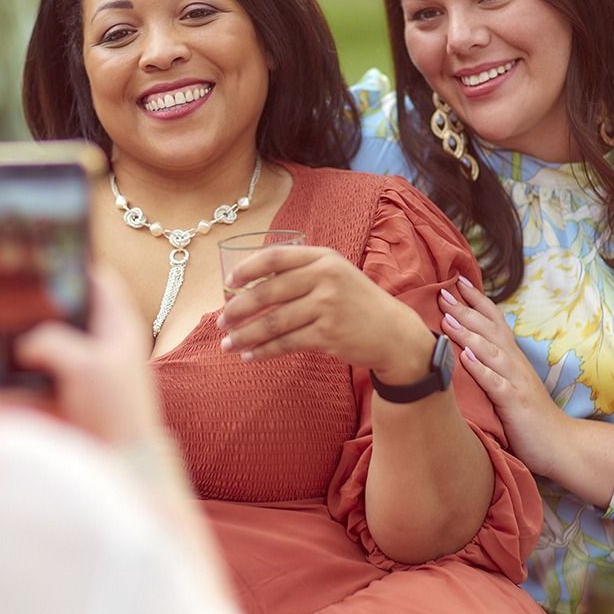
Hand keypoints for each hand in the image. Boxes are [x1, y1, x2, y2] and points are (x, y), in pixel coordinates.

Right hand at [14, 265, 159, 447]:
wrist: (118, 463)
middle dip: (36, 303)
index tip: (42, 254)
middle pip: (65, 310)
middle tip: (5, 291)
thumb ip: (52, 341)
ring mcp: (80, 370)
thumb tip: (23, 344)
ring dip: (18, 337)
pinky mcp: (61, 395)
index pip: (99, 281)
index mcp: (119, 326)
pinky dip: (9, 371)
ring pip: (44, 342)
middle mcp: (100, 344)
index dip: (74, 265)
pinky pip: (30, 375)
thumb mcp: (86, 366)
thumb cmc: (114, 409)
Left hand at [219, 244, 434, 382]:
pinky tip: (249, 356)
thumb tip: (250, 286)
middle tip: (220, 322)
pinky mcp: (328, 334)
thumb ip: (301, 273)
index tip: (228, 284)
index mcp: (323, 257)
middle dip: (238, 309)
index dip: (246, 269)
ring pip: (273, 322)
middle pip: (268, 292)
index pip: (275, 257)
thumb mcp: (336, 275)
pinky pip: (286, 343)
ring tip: (228, 344)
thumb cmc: (356, 303)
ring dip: (245, 335)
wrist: (393, 333)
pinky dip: (263, 351)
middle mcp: (325, 277)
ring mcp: (327, 305)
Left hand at [440, 276, 574, 475]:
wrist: (561, 444)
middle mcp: (515, 364)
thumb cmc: (530, 416)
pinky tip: (465, 357)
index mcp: (513, 358)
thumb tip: (467, 349)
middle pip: (489, 329)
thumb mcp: (510, 384)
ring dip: (468, 333)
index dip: (477, 300)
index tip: (458, 281)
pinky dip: (480, 369)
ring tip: (447, 317)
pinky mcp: (515, 402)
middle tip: (443, 290)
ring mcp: (516, 381)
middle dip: (465, 309)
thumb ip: (494, 366)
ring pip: (490, 351)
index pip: (494, 321)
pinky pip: (495, 383)